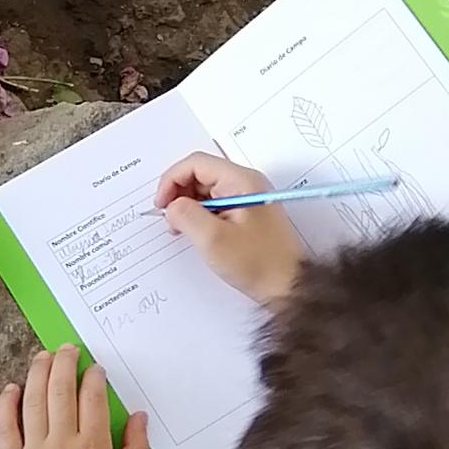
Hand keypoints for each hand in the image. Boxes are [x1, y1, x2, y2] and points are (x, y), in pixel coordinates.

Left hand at [0, 345, 149, 448]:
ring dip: (38, 373)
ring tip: (42, 357)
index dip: (93, 376)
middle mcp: (63, 444)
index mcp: (95, 448)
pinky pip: (5, 427)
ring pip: (34, 401)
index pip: (93, 398)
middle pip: (62, 390)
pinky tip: (11, 388)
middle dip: (65, 362)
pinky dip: (7, 404)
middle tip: (67, 349)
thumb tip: (139, 416)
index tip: (94, 367)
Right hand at [155, 152, 302, 304]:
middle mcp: (245, 183)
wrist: (287, 285)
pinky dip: (199, 215)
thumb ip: (185, 215)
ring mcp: (246, 197)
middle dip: (178, 193)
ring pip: (205, 189)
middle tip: (170, 219)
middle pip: (200, 173)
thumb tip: (171, 206)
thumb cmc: (259, 263)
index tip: (161, 204)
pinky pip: (215, 204)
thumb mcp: (212, 239)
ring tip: (182, 229)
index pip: (196, 163)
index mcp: (241, 181)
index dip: (171, 180)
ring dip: (187, 206)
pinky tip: (196, 233)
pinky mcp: (245, 213)